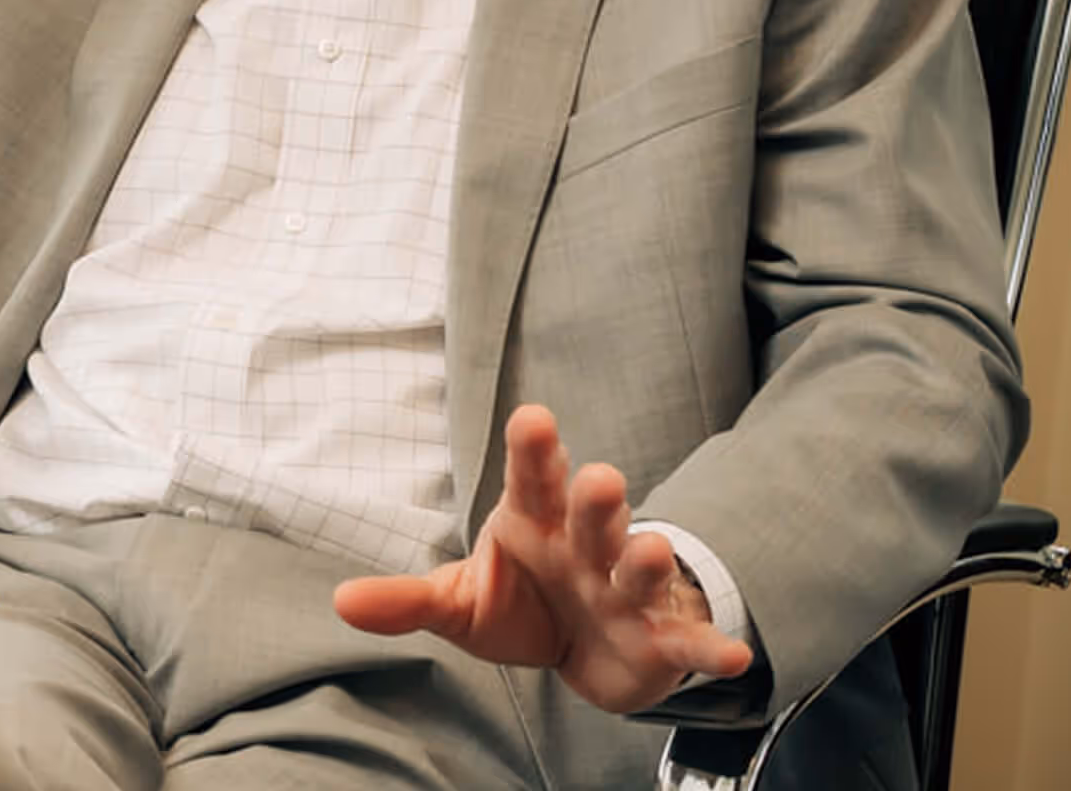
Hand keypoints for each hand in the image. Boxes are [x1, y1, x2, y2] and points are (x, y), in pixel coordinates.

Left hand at [331, 404, 755, 714]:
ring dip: (647, 558)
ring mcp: (627, 590)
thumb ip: (410, 600)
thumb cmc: (523, 606)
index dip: (533, 451)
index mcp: (536, 523)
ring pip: (639, 567)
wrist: (584, 651)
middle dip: (597, 498)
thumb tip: (340, 601)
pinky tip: (730, 653)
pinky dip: (707, 647)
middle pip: (593, 515)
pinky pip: (686, 641)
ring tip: (653, 549)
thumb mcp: (460, 605)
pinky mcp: (658, 638)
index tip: (532, 417)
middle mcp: (587, 546)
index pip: (532, 480)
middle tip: (599, 478)